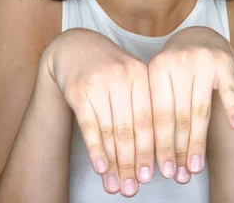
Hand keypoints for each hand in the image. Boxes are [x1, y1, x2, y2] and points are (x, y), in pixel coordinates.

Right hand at [45, 28, 153, 196]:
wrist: (74, 46)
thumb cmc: (109, 67)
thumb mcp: (131, 75)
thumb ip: (144, 104)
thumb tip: (158, 150)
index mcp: (141, 73)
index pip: (151, 118)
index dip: (154, 149)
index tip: (159, 175)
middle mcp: (122, 76)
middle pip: (131, 127)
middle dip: (133, 162)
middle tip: (134, 188)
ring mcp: (99, 82)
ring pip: (110, 130)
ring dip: (114, 163)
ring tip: (116, 186)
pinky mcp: (78, 90)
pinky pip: (89, 126)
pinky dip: (96, 150)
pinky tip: (101, 168)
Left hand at [147, 26, 233, 182]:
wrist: (200, 37)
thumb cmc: (177, 70)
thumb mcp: (160, 80)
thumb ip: (156, 109)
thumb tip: (147, 155)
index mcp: (157, 67)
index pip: (158, 113)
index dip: (159, 144)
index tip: (161, 171)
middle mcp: (179, 61)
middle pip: (178, 115)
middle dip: (178, 149)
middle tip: (179, 176)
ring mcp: (203, 60)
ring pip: (200, 109)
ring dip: (198, 142)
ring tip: (196, 168)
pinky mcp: (225, 61)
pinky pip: (228, 90)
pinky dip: (232, 109)